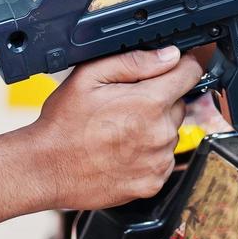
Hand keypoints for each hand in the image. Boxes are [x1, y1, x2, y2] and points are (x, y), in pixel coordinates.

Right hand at [30, 46, 203, 208]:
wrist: (46, 168)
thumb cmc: (64, 124)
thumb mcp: (89, 76)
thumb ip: (135, 61)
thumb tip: (170, 55)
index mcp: (149, 102)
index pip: (190, 73)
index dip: (181, 66)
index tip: (172, 69)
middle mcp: (160, 133)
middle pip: (179, 104)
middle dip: (159, 100)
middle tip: (125, 106)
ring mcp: (158, 161)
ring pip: (170, 133)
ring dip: (153, 128)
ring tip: (118, 131)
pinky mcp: (153, 183)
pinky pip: (163, 160)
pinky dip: (149, 154)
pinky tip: (122, 152)